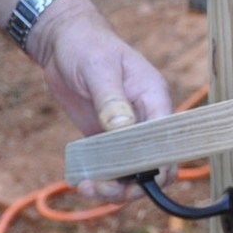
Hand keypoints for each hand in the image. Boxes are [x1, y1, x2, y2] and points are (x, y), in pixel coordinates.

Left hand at [26, 0, 173, 197]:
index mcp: (154, 99)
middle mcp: (146, 119)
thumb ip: (112, 100)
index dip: (158, 164)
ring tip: (88, 188)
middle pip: (156, 164)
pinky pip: (112, 167)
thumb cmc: (86, 46)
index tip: (136, 179)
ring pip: (134, 172)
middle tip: (104, 189)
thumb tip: (124, 129)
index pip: (168, 139)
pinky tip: (82, 181)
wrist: (64, 43)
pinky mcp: (106, 138)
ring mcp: (127, 131)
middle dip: (135, 185)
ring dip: (115, 187)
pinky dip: (101, 179)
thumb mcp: (98, 69)